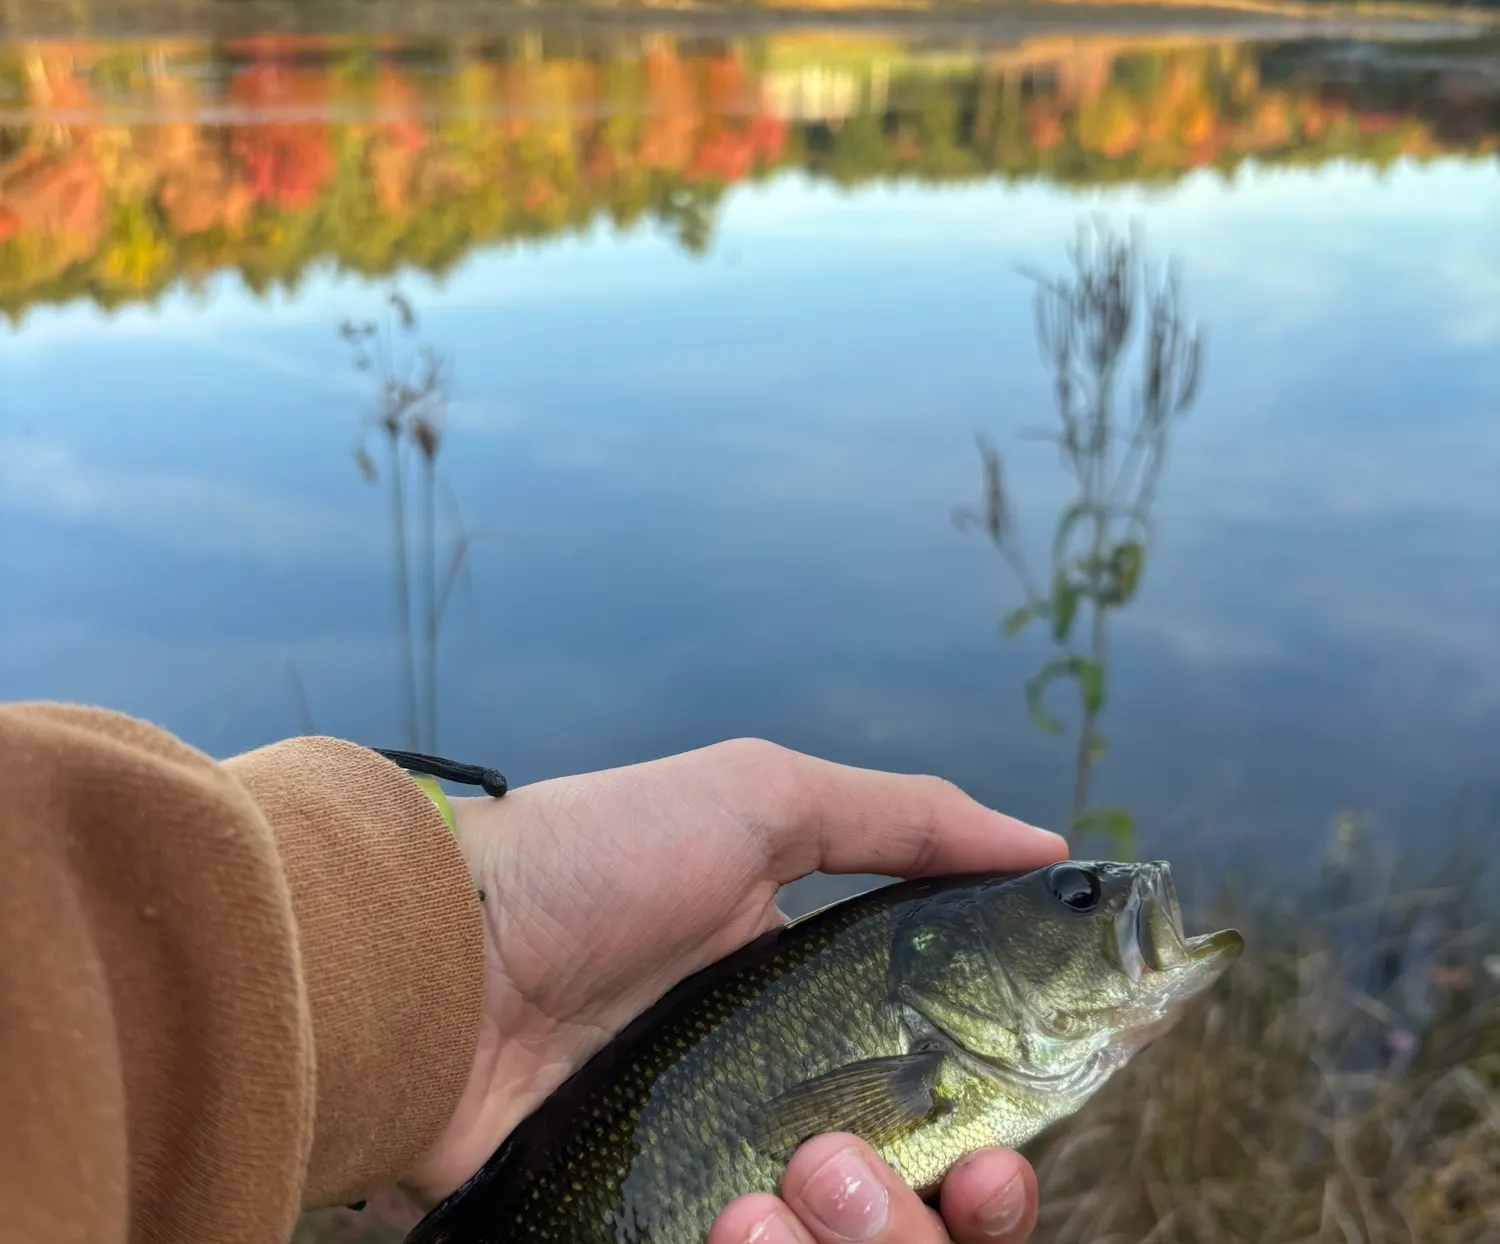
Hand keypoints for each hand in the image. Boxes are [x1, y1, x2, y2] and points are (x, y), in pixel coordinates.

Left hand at [374, 738, 1064, 1228]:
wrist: (438, 952)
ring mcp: (711, 1187)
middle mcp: (778, 1113)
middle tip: (891, 1177)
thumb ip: (907, 818)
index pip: (948, 1120)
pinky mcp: (644, 1235)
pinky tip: (729, 1225)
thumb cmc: (598, 858)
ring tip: (773, 1193)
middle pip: (913, 1222)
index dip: (994, 1157)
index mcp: (820, 1018)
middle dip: (932, 1223)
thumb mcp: (761, 799)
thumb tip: (1047, 847)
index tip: (999, 1157)